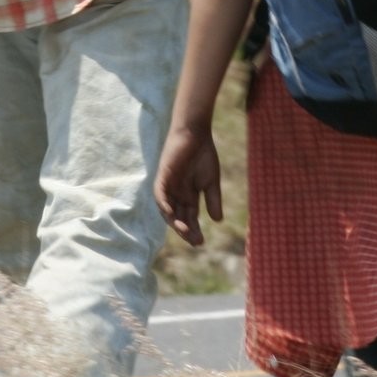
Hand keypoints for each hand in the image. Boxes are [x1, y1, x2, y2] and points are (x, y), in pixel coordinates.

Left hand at [154, 125, 221, 246]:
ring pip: (167, 210)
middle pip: (179, 217)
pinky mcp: (162, 177)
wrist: (196, 133)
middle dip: (186, 230)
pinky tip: (171, 214)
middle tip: (195, 241)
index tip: (201, 242)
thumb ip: (213, 200)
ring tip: (185, 231)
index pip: (189, 218)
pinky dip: (164, 205)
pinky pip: (159, 195)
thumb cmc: (204, 154)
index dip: (194, 230)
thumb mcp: (211, 181)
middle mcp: (176, 194)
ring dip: (175, 222)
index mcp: (188, 196)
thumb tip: (217, 221)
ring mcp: (168, 186)